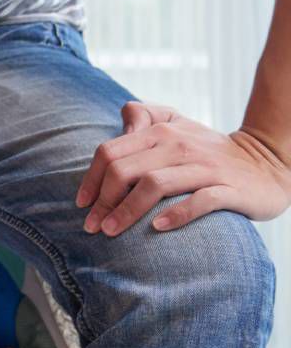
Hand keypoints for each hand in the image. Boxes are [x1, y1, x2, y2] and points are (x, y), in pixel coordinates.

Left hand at [77, 101, 290, 233]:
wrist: (265, 162)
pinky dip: (175, 214)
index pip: (110, 152)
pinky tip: (157, 228)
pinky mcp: (228, 189)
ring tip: (111, 230)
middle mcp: (178, 145)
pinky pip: (199, 201)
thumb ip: (143, 117)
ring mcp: (204, 167)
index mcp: (159, 131)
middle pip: (124, 170)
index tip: (82, 203)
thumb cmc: (208, 148)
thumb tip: (117, 127)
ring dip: (127, 210)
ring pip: (154, 185)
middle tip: (91, 226)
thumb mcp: (176, 124)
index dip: (91, 178)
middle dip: (103, 200)